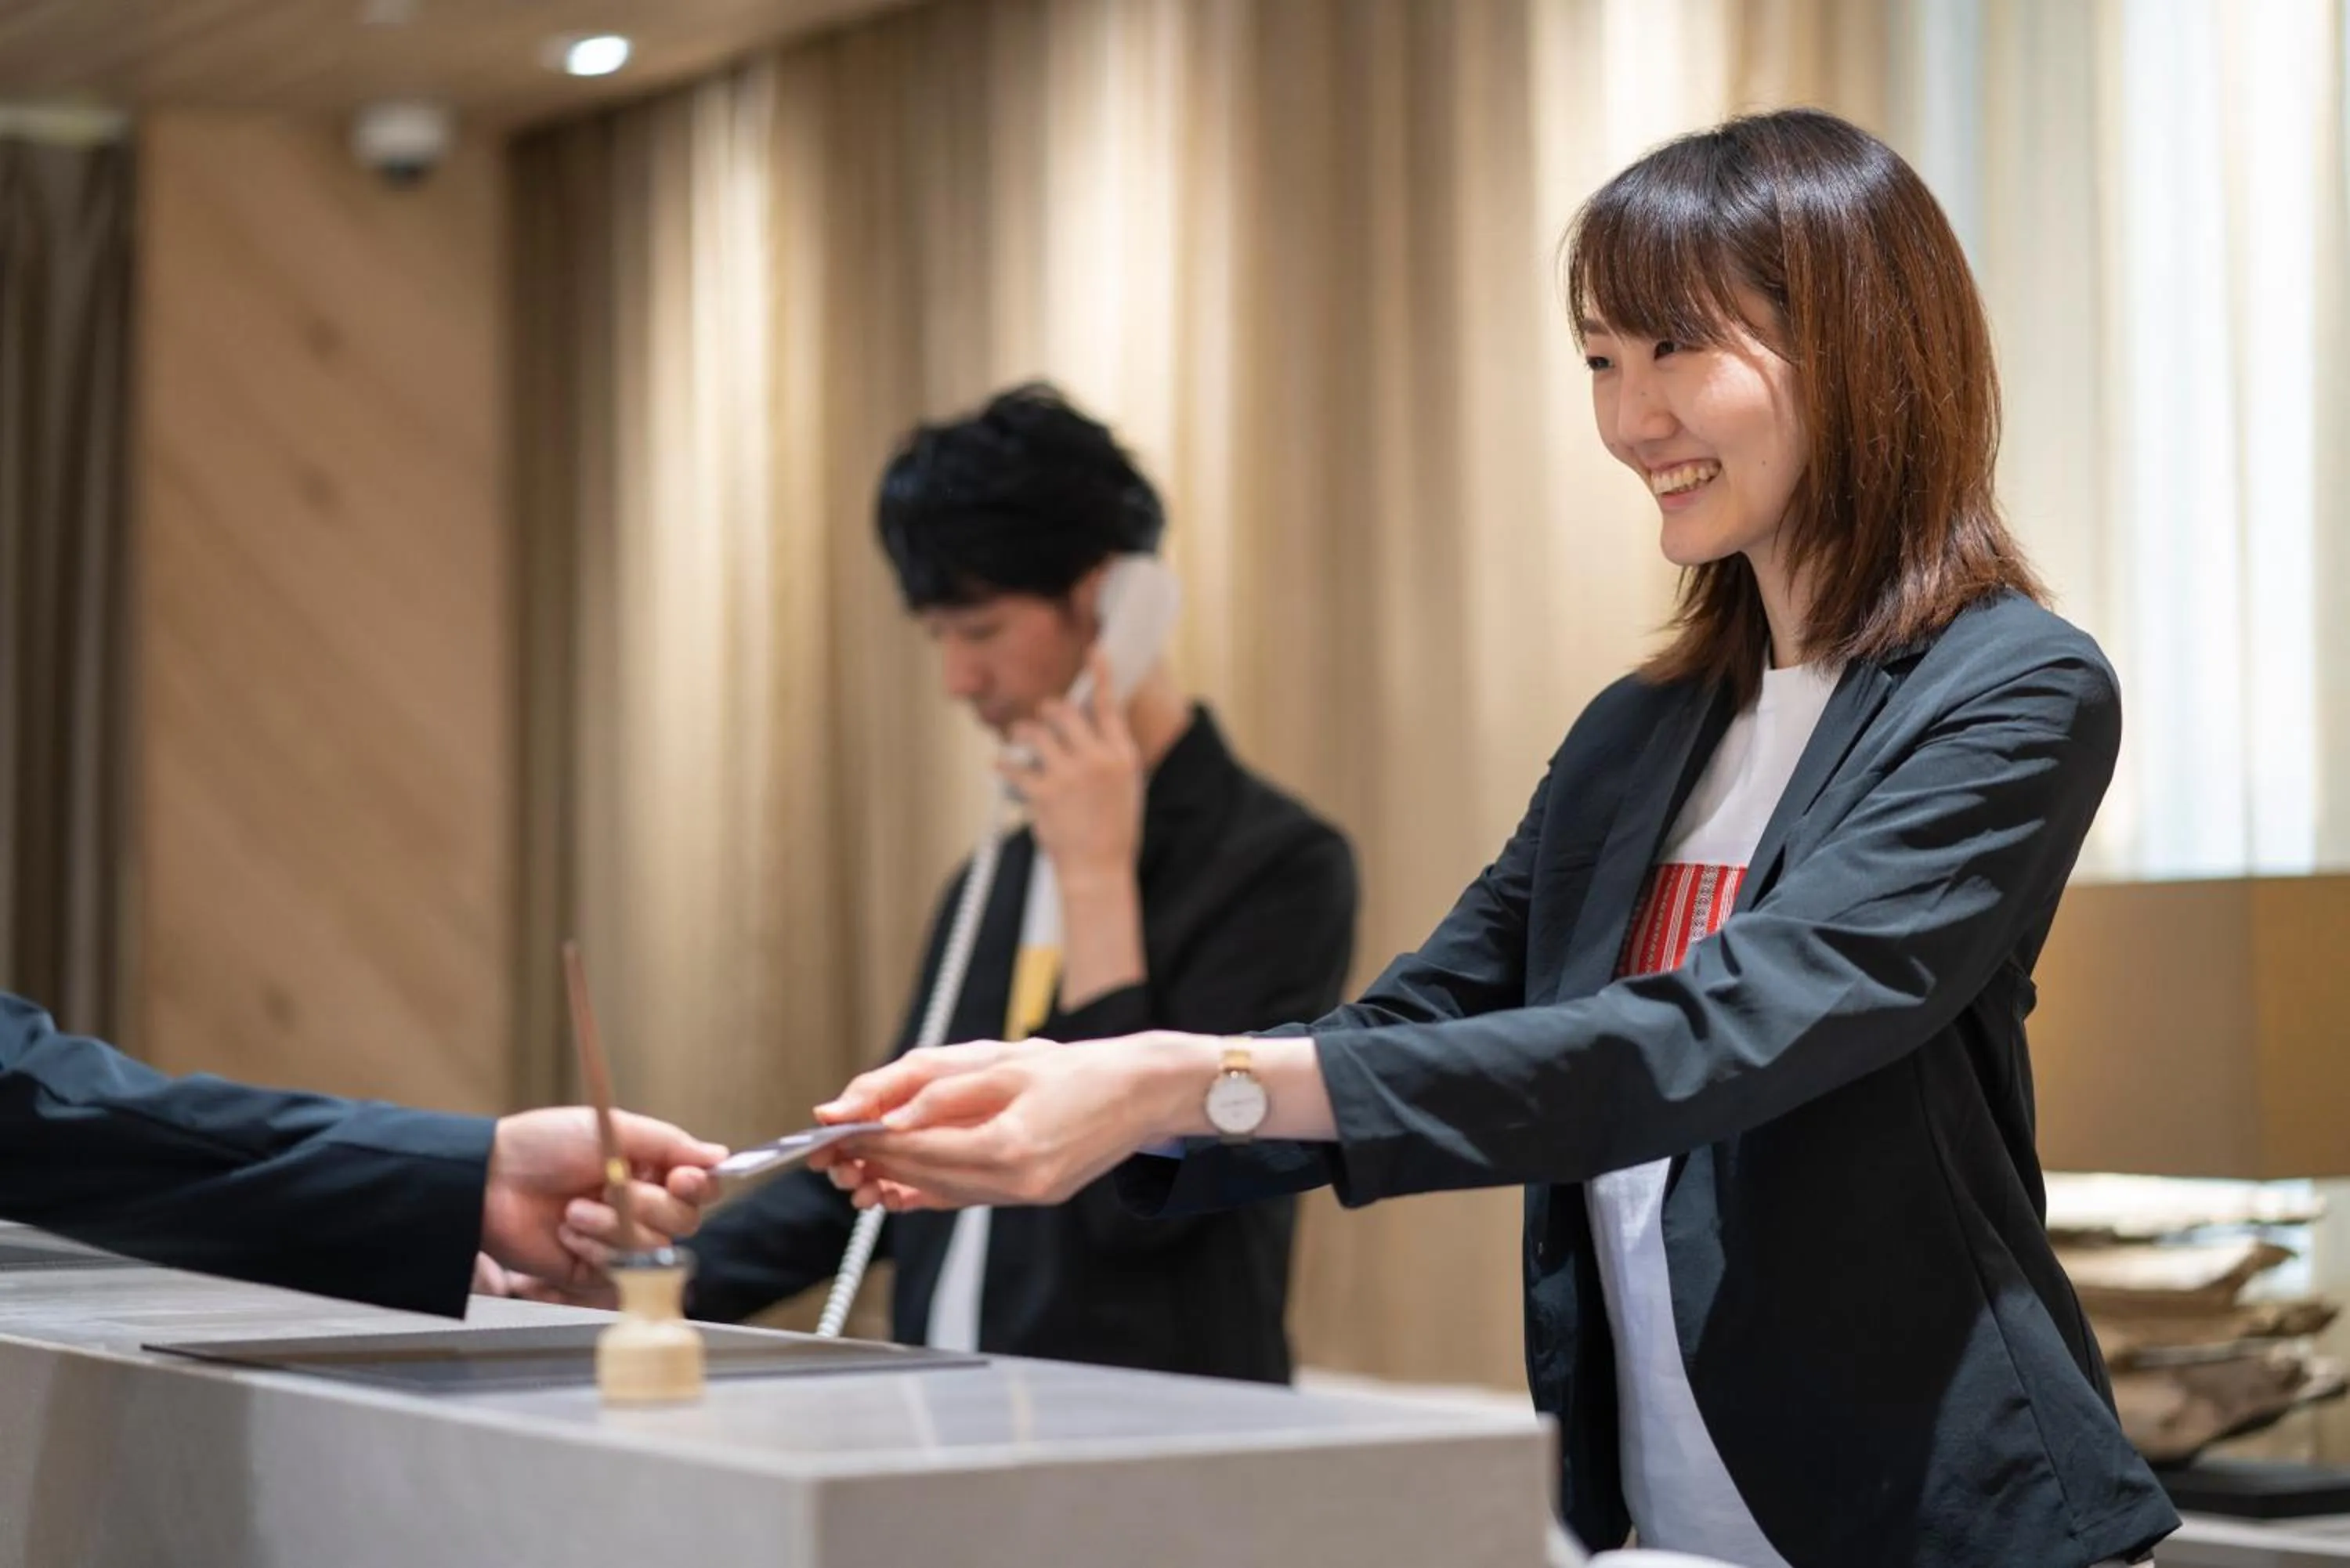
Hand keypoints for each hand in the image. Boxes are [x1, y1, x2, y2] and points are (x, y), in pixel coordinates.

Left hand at [481, 1108, 726, 1293]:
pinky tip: (568, 1234)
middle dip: (647, 1205)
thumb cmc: (546, 1145)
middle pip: (684, 1220)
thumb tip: (721, 1156)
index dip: (698, 1186)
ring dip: (613, 1227)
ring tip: (573, 1211)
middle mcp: (642, 1204)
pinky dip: (595, 1250)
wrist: (490, 1182)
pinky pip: (621, 1270)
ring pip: (654, 1247)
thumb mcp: (613, 1129)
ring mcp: (619, 1238)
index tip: (680, 1178)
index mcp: (650, 1168)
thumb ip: (670, 1143)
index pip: (699, 1186)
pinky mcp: (596, 1270)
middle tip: (610, 1187)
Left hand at [818, 1032, 1219, 1211]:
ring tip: (857, 1168)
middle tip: (833, 1150)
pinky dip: (932, 1188)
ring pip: (943, 1192)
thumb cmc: (1080, 1070)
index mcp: (1011, 1146)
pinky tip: (902, 1184)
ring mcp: (1027, 1196)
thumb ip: (941, 1091)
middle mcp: (1018, 1182)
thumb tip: (888, 1117)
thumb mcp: (1005, 1064)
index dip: (870, 1141)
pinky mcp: (1032, 1196)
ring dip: (898, 1179)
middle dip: (875, 1163)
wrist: (1143, 1092)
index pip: (918, 1150)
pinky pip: (969, 1196)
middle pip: (924, 1177)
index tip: (835, 1130)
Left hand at [1002, 649, 1143, 880]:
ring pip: (1035, 732)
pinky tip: (1000, 767)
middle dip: (1049, 710)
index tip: (1095, 650)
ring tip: (1020, 739)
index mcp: (1121, 756)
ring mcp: (1069, 775)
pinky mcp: (1043, 793)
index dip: (1101, 674)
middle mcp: (1096, 759)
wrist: (1099, 870)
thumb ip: (1109, 755)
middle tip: (1043, 717)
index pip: (1109, 706)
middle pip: (1064, 712)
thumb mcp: (1126, 787)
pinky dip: (1004, 766)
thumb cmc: (1114, 831)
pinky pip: (1015, 767)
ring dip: (1023, 733)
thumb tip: (1090, 729)